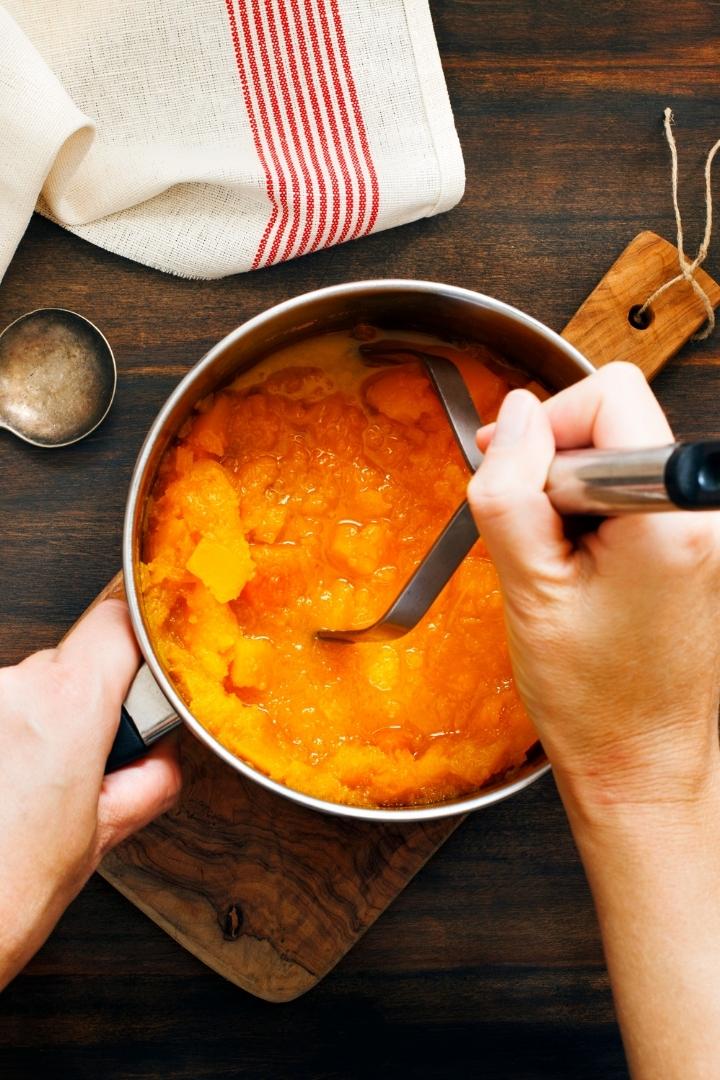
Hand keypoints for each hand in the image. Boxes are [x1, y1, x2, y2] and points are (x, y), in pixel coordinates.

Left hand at [0, 600, 180, 989]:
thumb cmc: (6, 892)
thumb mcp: (106, 836)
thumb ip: (150, 777)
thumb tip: (158, 748)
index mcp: (67, 707)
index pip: (116, 620)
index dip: (139, 634)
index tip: (149, 652)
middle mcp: (12, 691)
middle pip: (69, 664)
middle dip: (86, 703)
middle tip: (85, 763)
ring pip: (25, 691)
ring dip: (36, 726)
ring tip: (29, 791)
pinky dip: (6, 739)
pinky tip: (6, 789)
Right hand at [467, 362, 719, 816]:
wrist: (641, 768)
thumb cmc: (594, 700)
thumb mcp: (527, 589)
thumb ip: (511, 489)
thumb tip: (514, 416)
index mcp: (671, 517)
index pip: (609, 394)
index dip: (547, 428)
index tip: (516, 482)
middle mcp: (703, 516)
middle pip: (617, 418)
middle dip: (557, 462)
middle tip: (531, 531)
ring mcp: (705, 533)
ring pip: (619, 457)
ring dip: (570, 495)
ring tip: (557, 562)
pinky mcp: (695, 548)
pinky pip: (631, 495)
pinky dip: (592, 517)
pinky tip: (578, 569)